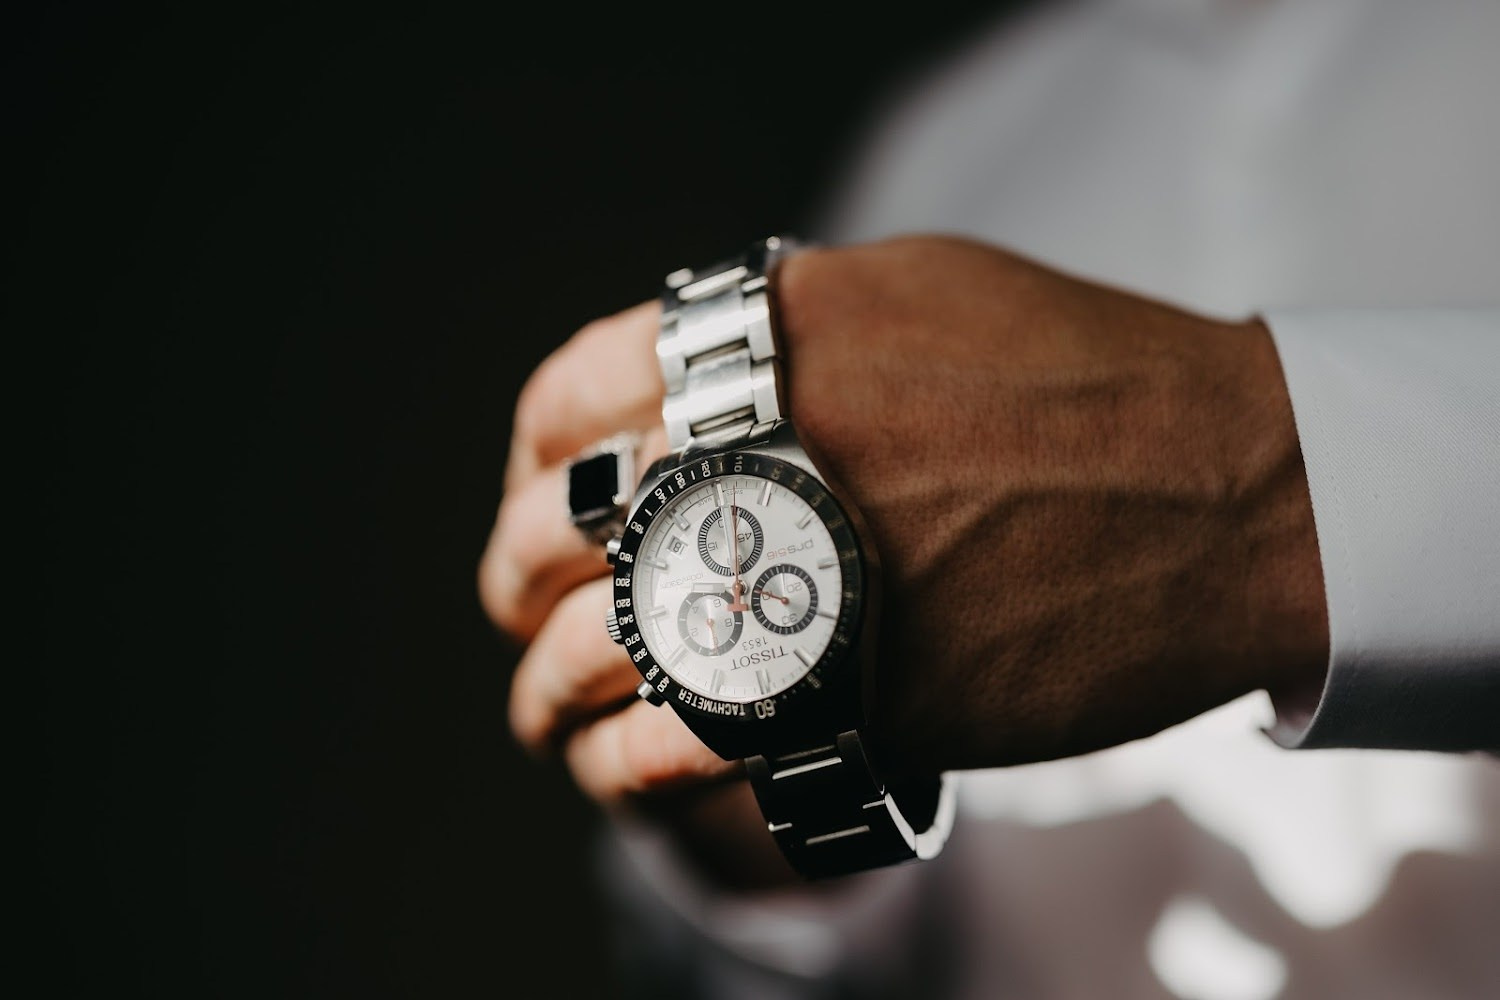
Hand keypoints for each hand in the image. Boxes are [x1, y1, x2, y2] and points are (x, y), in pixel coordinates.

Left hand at [480, 236, 1327, 802]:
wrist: (1232, 493)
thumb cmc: (1091, 382)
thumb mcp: (921, 293)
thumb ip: (788, 331)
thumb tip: (692, 381)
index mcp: (767, 341)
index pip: (565, 400)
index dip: (531, 459)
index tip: (539, 496)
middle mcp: (761, 454)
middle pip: (552, 535)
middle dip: (514, 585)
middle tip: (523, 614)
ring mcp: (799, 583)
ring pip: (591, 656)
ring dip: (547, 696)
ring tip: (549, 715)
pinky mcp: (852, 702)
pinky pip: (677, 750)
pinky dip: (626, 768)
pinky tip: (625, 768)